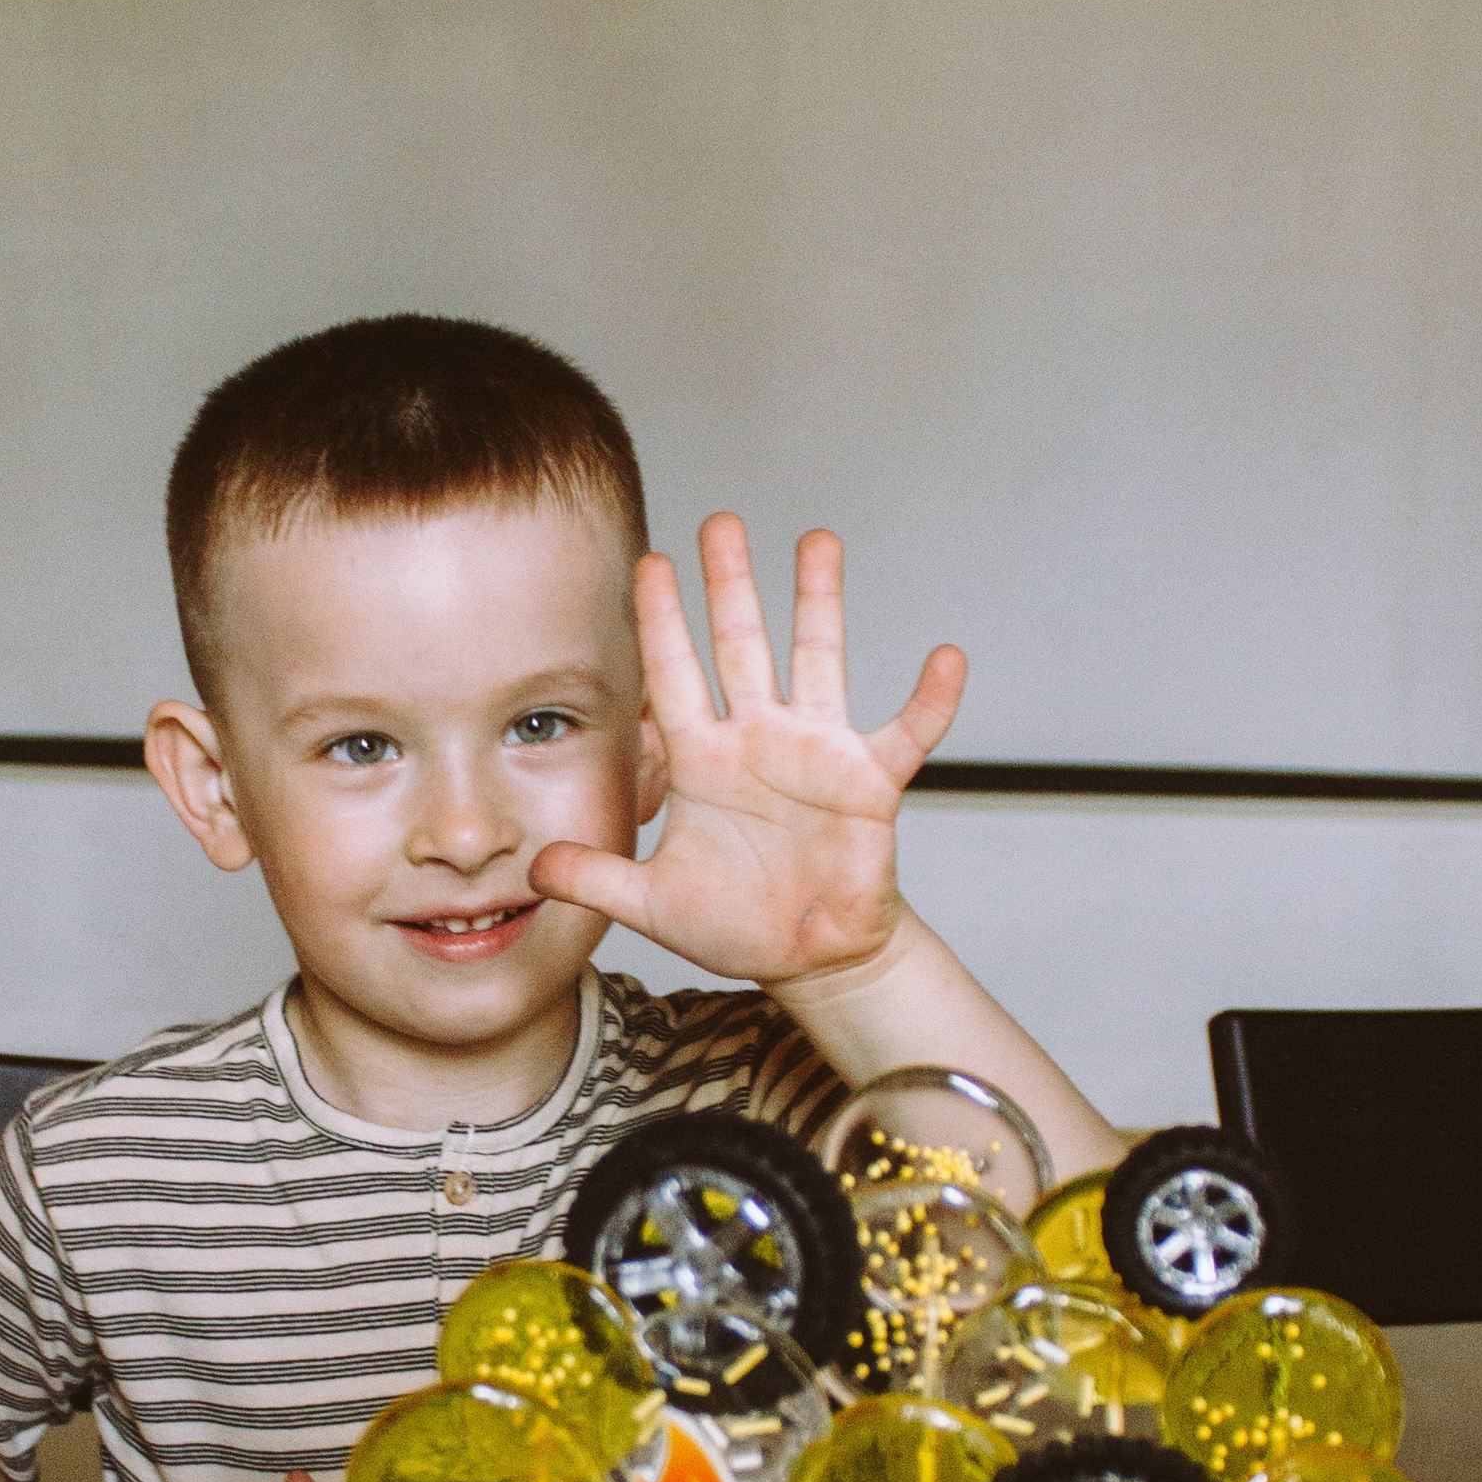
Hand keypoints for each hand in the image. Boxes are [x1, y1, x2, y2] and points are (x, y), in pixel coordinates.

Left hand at [528, 516, 963, 996]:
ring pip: (817, 660)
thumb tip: (534, 866)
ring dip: (818, 602)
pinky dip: (931, 699)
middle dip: (729, 584)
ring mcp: (817, 753)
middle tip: (720, 522)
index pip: (673, 676)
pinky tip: (946, 659)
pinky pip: (908, 732)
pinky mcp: (869, 783)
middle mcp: (758, 739)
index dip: (660, 622)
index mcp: (703, 759)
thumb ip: (594, 877)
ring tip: (818, 541)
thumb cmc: (735, 923)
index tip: (649, 563)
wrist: (807, 958)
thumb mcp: (651, 902)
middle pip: (740, 645)